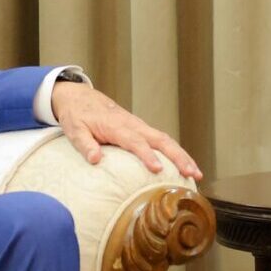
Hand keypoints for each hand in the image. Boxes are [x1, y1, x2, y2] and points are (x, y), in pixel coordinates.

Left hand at [52, 82, 199, 178]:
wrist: (79, 96)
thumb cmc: (77, 115)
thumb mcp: (74, 129)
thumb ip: (85, 144)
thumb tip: (95, 159)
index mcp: (117, 126)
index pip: (135, 141)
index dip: (147, 155)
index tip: (157, 169)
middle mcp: (133, 125)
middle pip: (161, 139)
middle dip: (179, 156)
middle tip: (192, 173)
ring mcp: (139, 126)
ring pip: (166, 140)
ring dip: (182, 156)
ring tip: (196, 174)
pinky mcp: (141, 129)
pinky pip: (162, 140)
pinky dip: (175, 152)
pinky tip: (184, 166)